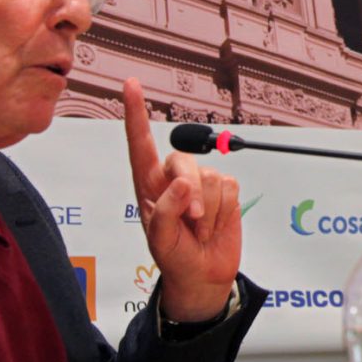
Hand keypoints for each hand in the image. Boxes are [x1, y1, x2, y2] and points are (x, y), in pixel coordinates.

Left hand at [124, 78, 239, 321]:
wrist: (204, 275)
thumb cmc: (174, 257)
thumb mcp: (161, 240)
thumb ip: (168, 210)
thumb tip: (184, 182)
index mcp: (148, 185)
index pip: (140, 143)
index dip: (135, 113)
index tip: (131, 85)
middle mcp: (173, 178)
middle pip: (182, 160)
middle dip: (192, 190)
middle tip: (193, 220)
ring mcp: (200, 182)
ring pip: (210, 175)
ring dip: (209, 210)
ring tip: (200, 230)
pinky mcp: (225, 190)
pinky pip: (230, 185)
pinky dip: (224, 209)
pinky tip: (215, 224)